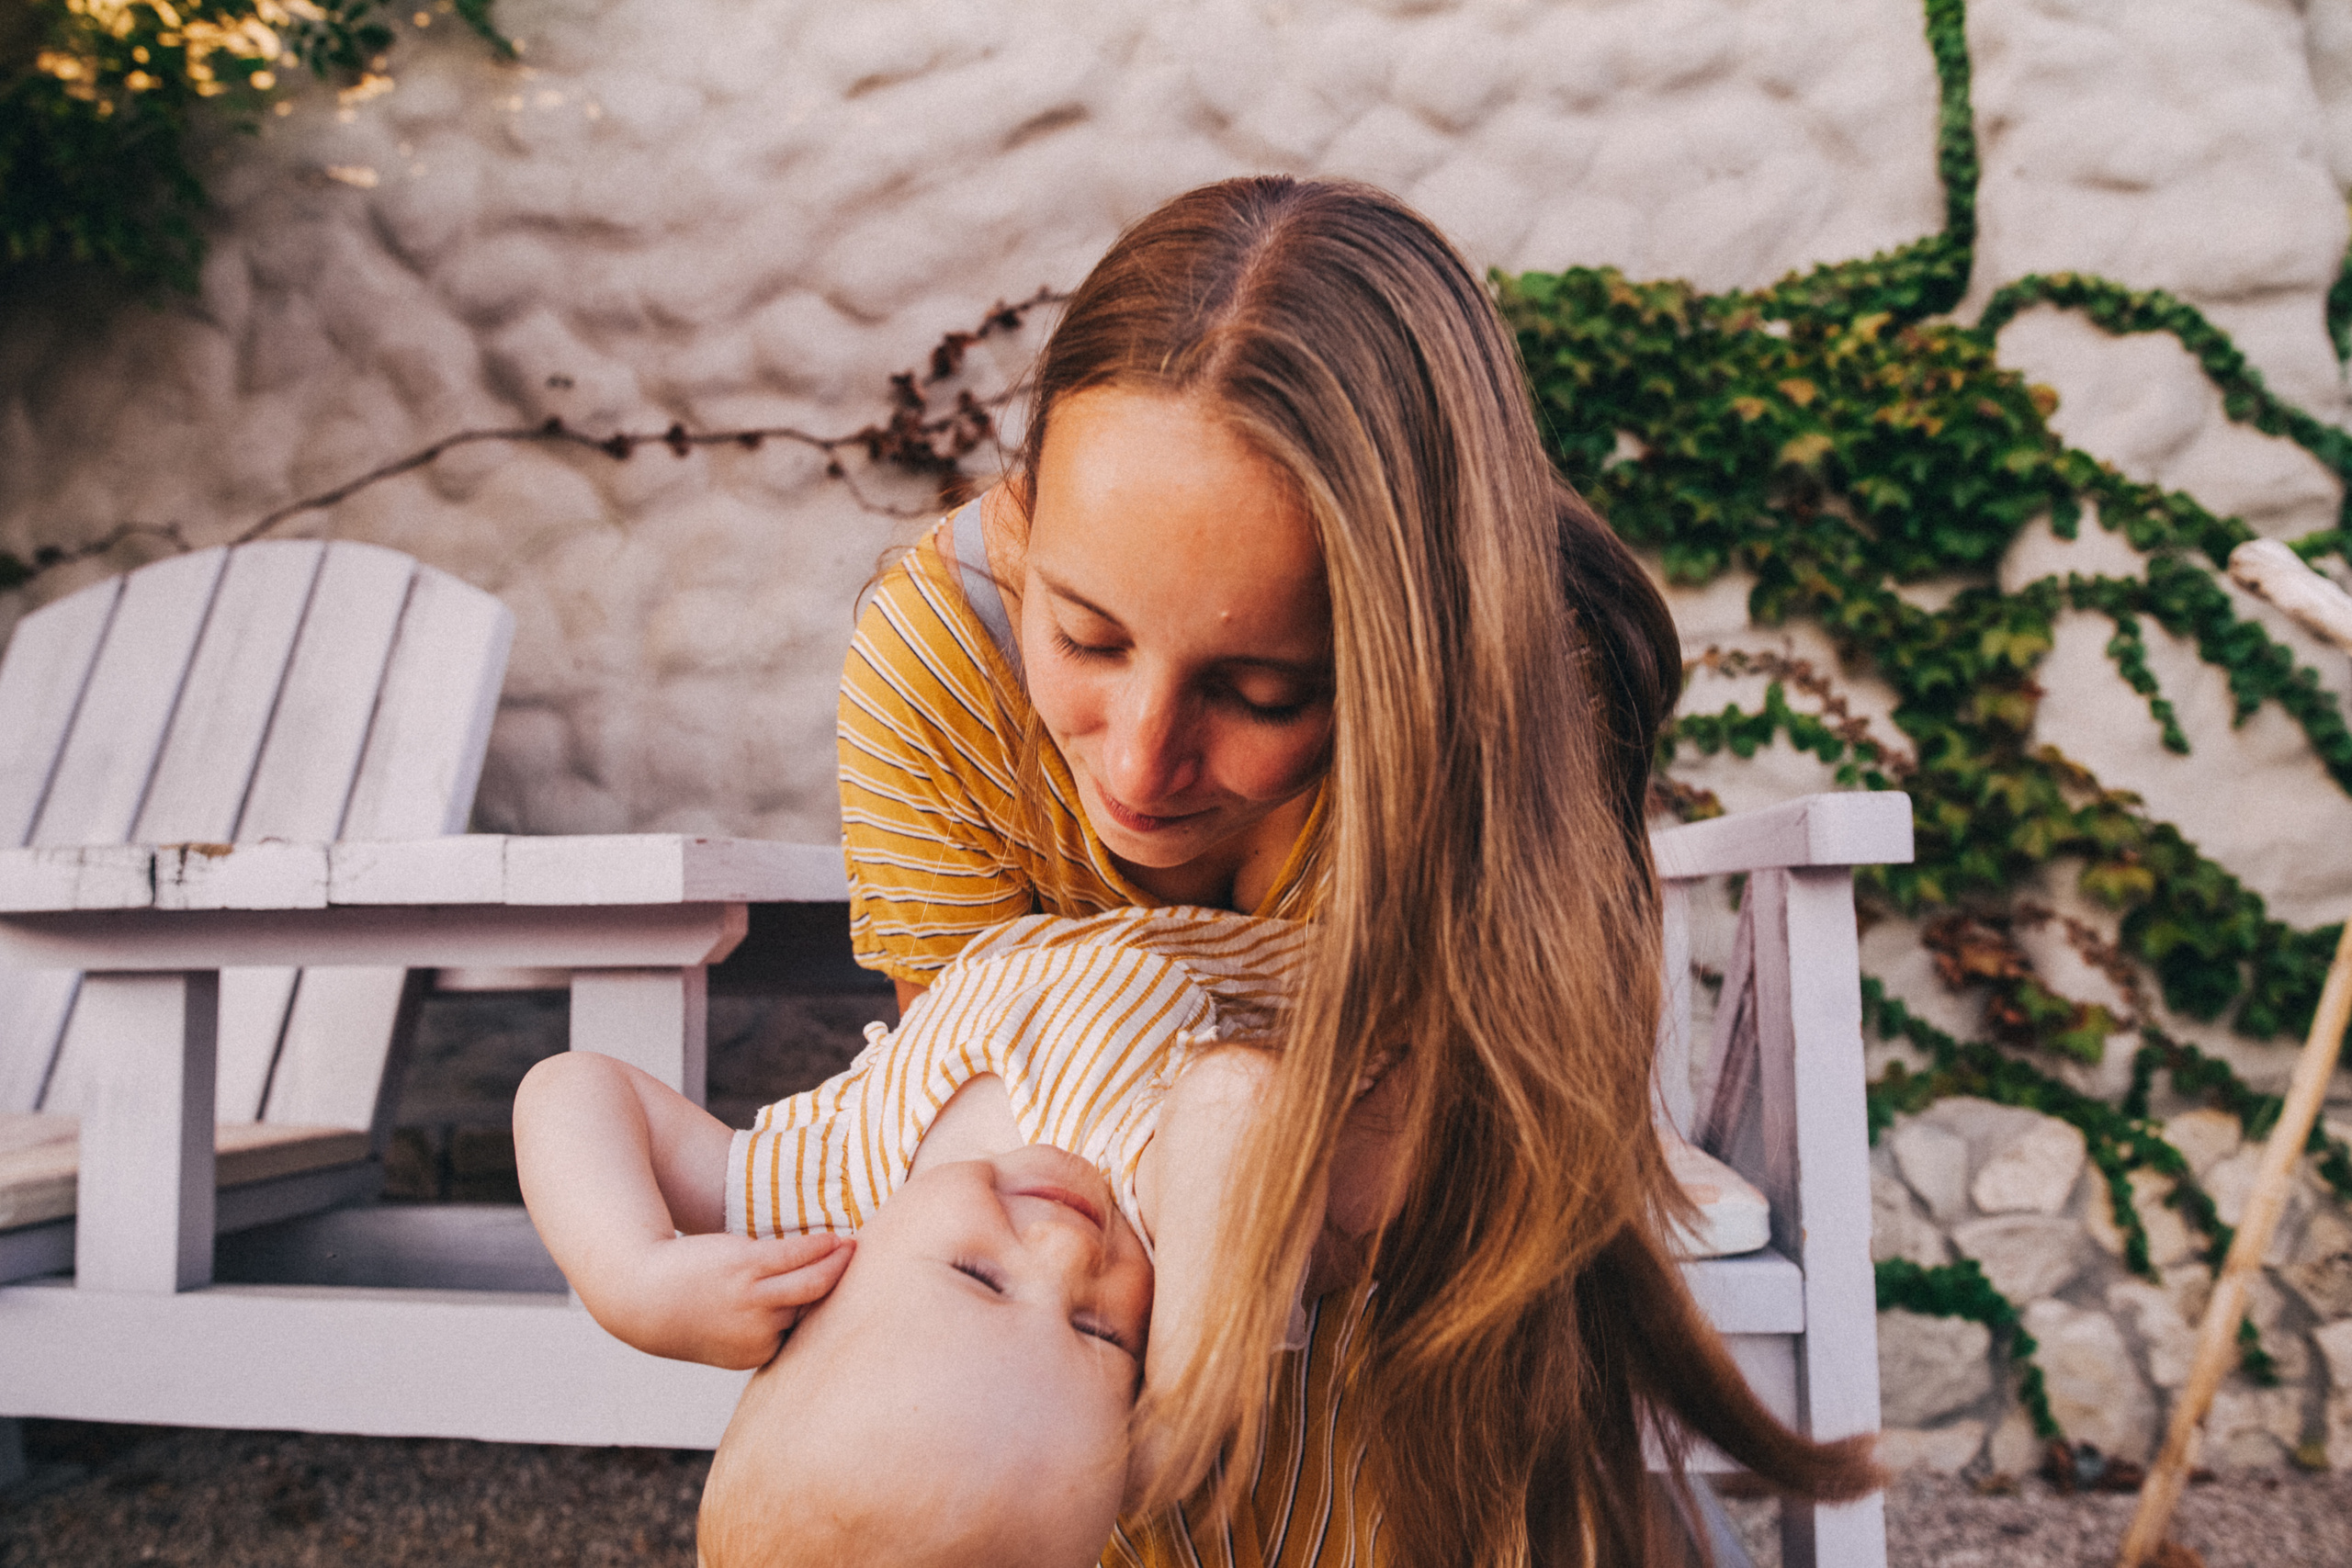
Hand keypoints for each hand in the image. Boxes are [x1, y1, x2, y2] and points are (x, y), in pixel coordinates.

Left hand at [577, 1230, 854, 1369]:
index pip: (804, 1331)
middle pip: (814, 1307)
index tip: (851, 1301)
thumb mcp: (726, 1335)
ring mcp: (754, 1299)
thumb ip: (760, 1332)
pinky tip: (835, 1239)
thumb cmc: (686, 1311)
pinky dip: (822, 1247)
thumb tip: (798, 1319)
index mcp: (756, 1355)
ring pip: (815, 1281)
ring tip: (856, 1250)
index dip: (827, 1313)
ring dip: (840, 1264)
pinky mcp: (749, 1266)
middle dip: (845, 1292)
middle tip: (874, 1274)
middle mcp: (759, 1332)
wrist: (641, 1293)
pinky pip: (799, 1254)